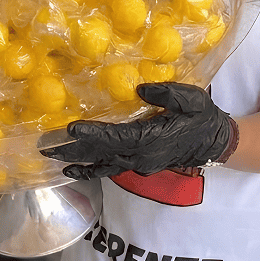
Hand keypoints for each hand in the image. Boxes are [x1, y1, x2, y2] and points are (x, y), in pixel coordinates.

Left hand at [39, 82, 236, 180]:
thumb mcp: (192, 98)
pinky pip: (110, 170)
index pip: (116, 137)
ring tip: (51, 158)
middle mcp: (141, 157)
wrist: (214, 142)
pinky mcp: (138, 166)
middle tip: (45, 146)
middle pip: (101, 154)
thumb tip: (140, 89)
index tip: (71, 130)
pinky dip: (90, 170)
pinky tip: (72, 171)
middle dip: (73, 150)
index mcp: (152, 140)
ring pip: (102, 164)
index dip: (93, 134)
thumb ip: (167, 94)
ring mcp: (139, 165)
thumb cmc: (202, 116)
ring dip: (77, 162)